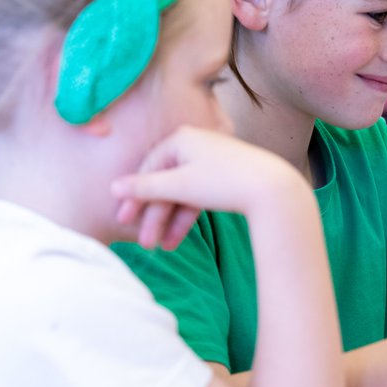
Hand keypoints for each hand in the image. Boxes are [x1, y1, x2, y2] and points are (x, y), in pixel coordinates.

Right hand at [111, 126, 301, 248]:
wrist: (273, 189)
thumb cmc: (224, 181)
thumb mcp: (180, 185)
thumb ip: (145, 188)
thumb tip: (113, 187)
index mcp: (181, 138)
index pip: (148, 169)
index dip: (135, 197)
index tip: (123, 220)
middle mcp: (195, 144)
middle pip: (165, 184)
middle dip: (154, 216)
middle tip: (144, 243)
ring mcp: (211, 162)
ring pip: (182, 194)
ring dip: (170, 221)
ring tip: (162, 248)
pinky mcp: (225, 178)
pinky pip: (198, 197)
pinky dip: (187, 217)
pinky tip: (177, 240)